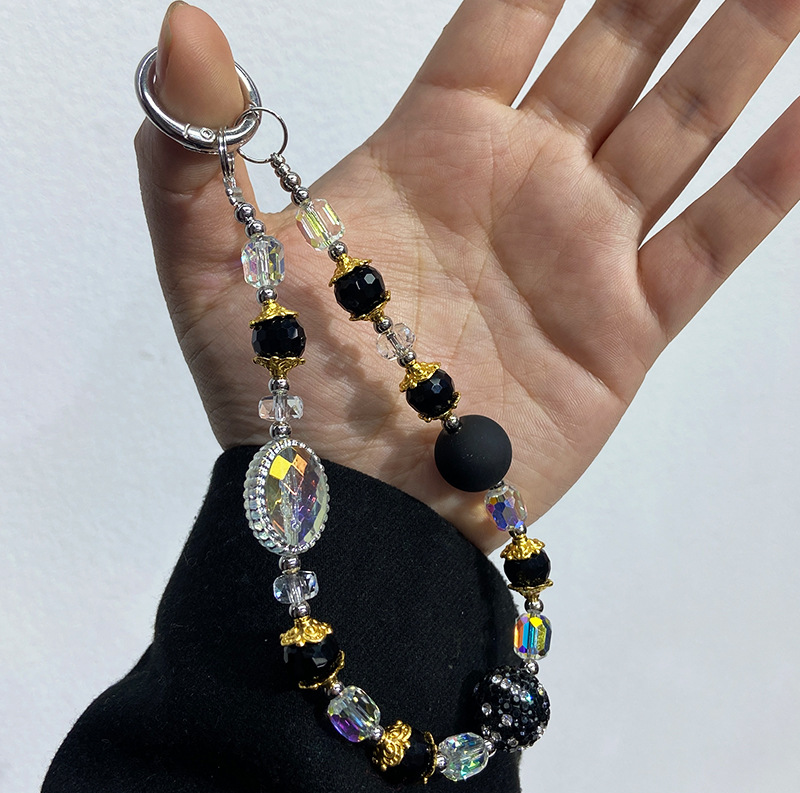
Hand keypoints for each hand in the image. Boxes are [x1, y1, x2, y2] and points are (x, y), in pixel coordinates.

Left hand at [136, 1, 799, 552]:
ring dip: (741, 46)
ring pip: (682, 123)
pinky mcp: (625, 328)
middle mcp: (521, 183)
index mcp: (432, 148)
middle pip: (615, 48)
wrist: (355, 507)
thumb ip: (189, 147)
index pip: (504, 16)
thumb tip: (177, 29)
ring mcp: (582, 252)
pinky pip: (714, 242)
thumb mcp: (207, 263)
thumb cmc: (280, 391)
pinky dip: (770, 182)